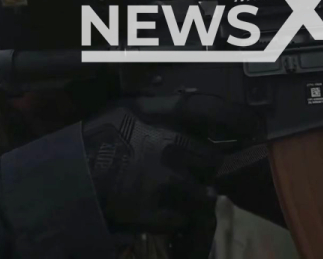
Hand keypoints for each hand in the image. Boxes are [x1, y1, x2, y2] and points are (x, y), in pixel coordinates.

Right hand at [82, 92, 257, 247]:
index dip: (237, 117)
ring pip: (203, 190)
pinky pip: (185, 215)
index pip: (208, 109)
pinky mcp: (159, 212)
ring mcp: (163, 180)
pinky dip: (176, 214)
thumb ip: (163, 108)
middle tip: (182, 167)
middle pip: (211, 158)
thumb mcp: (126, 110)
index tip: (255, 126)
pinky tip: (156, 204)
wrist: (68, 183)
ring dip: (192, 192)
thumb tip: (199, 106)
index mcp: (155, 115)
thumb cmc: (95, 142)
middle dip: (202, 165)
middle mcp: (164, 144)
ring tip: (168, 189)